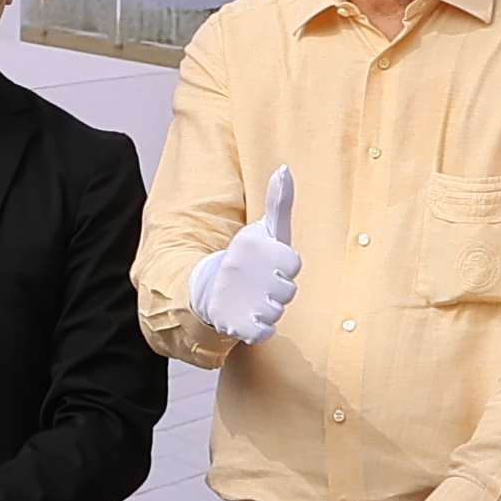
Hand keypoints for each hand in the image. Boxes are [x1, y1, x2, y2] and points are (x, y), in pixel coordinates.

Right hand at [185, 166, 303, 351]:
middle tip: (257, 284)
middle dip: (277, 289)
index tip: (267, 264)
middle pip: (288, 290)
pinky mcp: (233, 324)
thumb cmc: (246, 259)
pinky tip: (248, 316)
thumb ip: (279, 202)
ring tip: (250, 299)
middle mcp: (239, 268)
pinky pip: (264, 332)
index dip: (284, 267)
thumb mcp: (263, 229)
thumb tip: (285, 167)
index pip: (293, 264)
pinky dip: (259, 329)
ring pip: (277, 311)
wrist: (207, 290)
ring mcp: (235, 297)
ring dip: (268, 309)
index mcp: (249, 243)